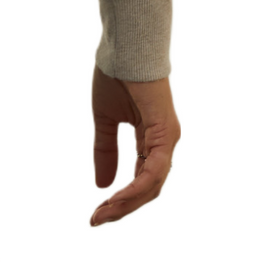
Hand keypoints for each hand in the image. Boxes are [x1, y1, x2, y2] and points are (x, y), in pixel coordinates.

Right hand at [89, 64, 179, 225]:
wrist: (124, 45)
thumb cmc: (116, 74)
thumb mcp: (104, 118)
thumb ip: (106, 150)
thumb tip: (102, 185)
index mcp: (151, 139)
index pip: (140, 179)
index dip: (120, 198)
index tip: (97, 211)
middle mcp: (164, 143)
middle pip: (148, 189)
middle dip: (123, 207)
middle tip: (97, 219)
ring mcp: (167, 139)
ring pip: (152, 185)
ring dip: (128, 203)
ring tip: (104, 213)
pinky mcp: (165, 132)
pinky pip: (154, 171)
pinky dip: (136, 187)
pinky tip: (117, 197)